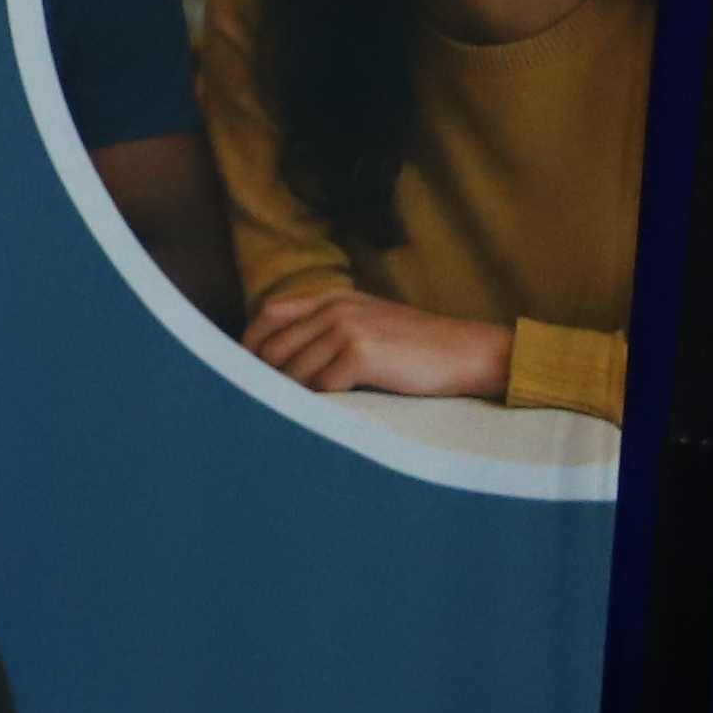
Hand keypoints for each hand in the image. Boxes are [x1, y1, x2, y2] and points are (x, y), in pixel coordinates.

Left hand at [243, 287, 516, 400]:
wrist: (470, 353)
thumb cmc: (420, 348)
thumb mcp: (369, 322)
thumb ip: (327, 327)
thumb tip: (277, 358)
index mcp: (333, 297)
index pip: (269, 316)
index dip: (249, 346)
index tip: (241, 371)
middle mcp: (335, 308)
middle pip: (275, 347)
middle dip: (264, 378)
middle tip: (261, 404)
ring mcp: (347, 328)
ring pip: (294, 371)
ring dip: (291, 397)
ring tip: (291, 416)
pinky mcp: (361, 354)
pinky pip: (321, 387)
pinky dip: (319, 404)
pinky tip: (326, 415)